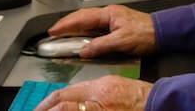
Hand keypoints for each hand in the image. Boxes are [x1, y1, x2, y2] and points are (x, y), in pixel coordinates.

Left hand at [32, 75, 152, 110]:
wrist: (156, 104)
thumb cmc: (137, 96)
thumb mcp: (112, 85)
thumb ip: (91, 90)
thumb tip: (71, 98)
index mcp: (96, 89)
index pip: (64, 95)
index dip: (48, 103)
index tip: (39, 109)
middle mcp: (97, 102)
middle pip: (63, 106)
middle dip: (46, 110)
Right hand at [48, 5, 156, 57]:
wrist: (163, 33)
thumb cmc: (146, 34)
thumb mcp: (121, 41)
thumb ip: (100, 45)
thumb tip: (83, 50)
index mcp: (108, 13)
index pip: (82, 18)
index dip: (66, 24)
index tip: (53, 30)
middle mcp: (109, 14)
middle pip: (83, 17)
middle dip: (67, 24)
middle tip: (54, 31)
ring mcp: (112, 19)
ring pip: (89, 22)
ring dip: (75, 27)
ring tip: (63, 34)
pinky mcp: (117, 26)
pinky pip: (96, 28)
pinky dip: (86, 32)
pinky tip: (82, 38)